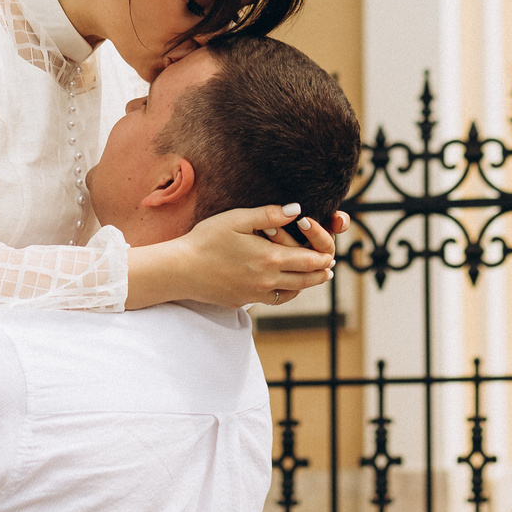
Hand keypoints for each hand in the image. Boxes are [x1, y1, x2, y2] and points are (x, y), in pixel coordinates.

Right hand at [126, 203, 336, 308]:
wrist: (180, 270)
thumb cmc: (207, 240)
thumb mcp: (237, 219)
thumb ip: (270, 214)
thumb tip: (297, 210)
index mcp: (270, 259)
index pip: (310, 261)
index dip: (324, 257)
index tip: (331, 253)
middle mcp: (268, 281)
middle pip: (306, 281)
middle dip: (321, 273)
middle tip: (330, 268)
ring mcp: (256, 294)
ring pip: (292, 293)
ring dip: (306, 285)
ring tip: (313, 278)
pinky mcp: (244, 301)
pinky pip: (273, 299)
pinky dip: (286, 293)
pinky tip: (284, 286)